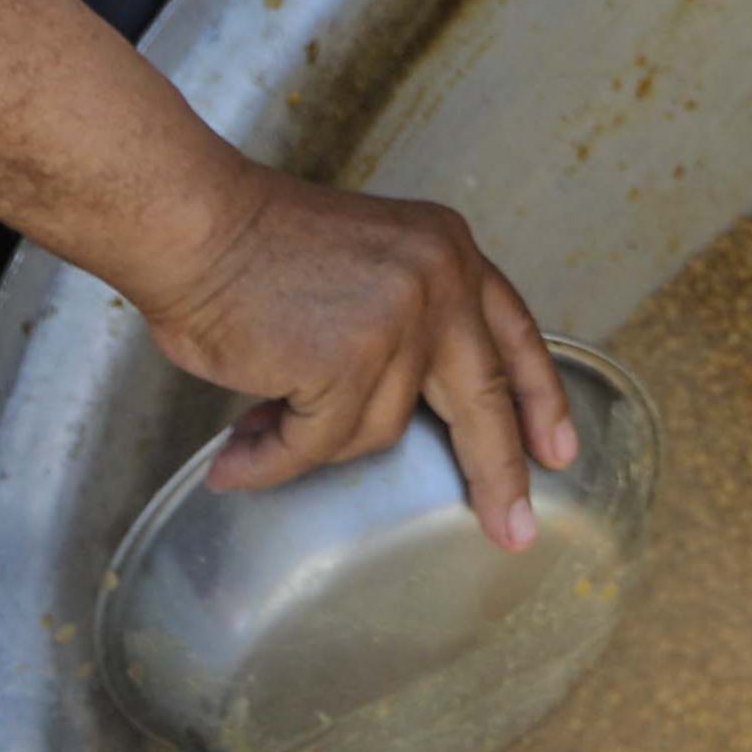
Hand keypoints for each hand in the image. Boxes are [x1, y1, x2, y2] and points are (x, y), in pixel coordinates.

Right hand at [137, 165, 581, 542]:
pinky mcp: (349, 364)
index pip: (514, 332)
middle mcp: (441, 281)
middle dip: (503, 472)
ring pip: (377, 430)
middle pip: (487, 398)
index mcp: (448, 251)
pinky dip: (273, 459)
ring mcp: (400, 323)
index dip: (539, 397)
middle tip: (517, 529)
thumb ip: (398, 329)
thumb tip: (384, 426)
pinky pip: (318, 445)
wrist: (192, 222)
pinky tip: (237, 458)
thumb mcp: (367, 262)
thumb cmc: (250, 246)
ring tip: (254, 431)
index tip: (558, 451)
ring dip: (312, 440)